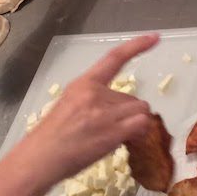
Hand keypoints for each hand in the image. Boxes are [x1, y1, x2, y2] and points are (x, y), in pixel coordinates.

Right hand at [21, 35, 158, 184]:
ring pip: (140, 110)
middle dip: (128, 114)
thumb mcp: (69, 106)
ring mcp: (104, 112)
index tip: (155, 37)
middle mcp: (95, 93)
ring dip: (136, 124)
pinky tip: (129, 141)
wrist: (41, 158)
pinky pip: (142, 124)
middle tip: (114, 131)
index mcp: (83, 84)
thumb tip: (117, 111)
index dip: (137, 46)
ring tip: (119, 138)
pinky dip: (140, 133)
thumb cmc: (50, 137)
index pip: (114, 58)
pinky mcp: (112, 132)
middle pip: (132, 98)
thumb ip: (93, 102)